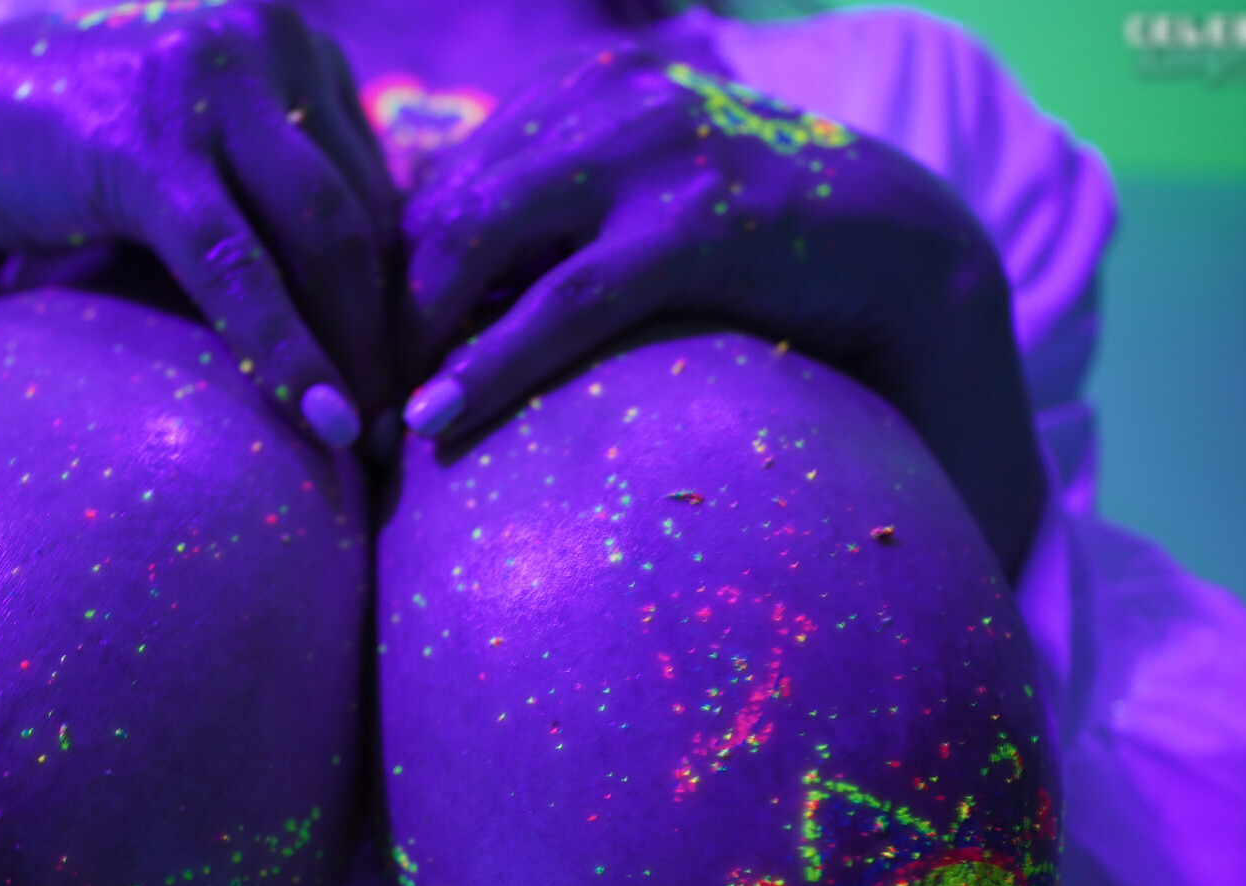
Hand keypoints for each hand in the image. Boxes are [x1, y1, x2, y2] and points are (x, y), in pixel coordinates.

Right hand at [0, 1, 398, 447]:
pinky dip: (287, 349)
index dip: (413, 296)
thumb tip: (397, 310)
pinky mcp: (147, 139)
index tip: (428, 383)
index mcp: (298, 51)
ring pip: (324, 237)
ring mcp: (207, 80)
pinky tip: (323, 418)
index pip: (385, 190)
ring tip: (372, 440)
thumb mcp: (219, 170)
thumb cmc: (101, 169)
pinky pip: (237, 265)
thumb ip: (294, 209)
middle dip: (397, 333)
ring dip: (357, 351)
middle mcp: (267, 43)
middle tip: (411, 428)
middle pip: (368, 215)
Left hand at [397, 48, 1044, 576]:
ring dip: (410, 348)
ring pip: (477, 247)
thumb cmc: (752, 255)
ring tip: (372, 430)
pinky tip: (437, 422)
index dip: (373, 286)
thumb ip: (543, 238)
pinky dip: (489, 365)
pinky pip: (564, 302)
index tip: (340, 370)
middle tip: (340, 412)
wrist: (905, 253)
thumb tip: (426, 317)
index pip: (432, 190)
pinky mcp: (701, 220)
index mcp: (577, 95)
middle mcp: (606, 101)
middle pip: (434, 216)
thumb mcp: (632, 221)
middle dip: (375, 322)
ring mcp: (654, 151)